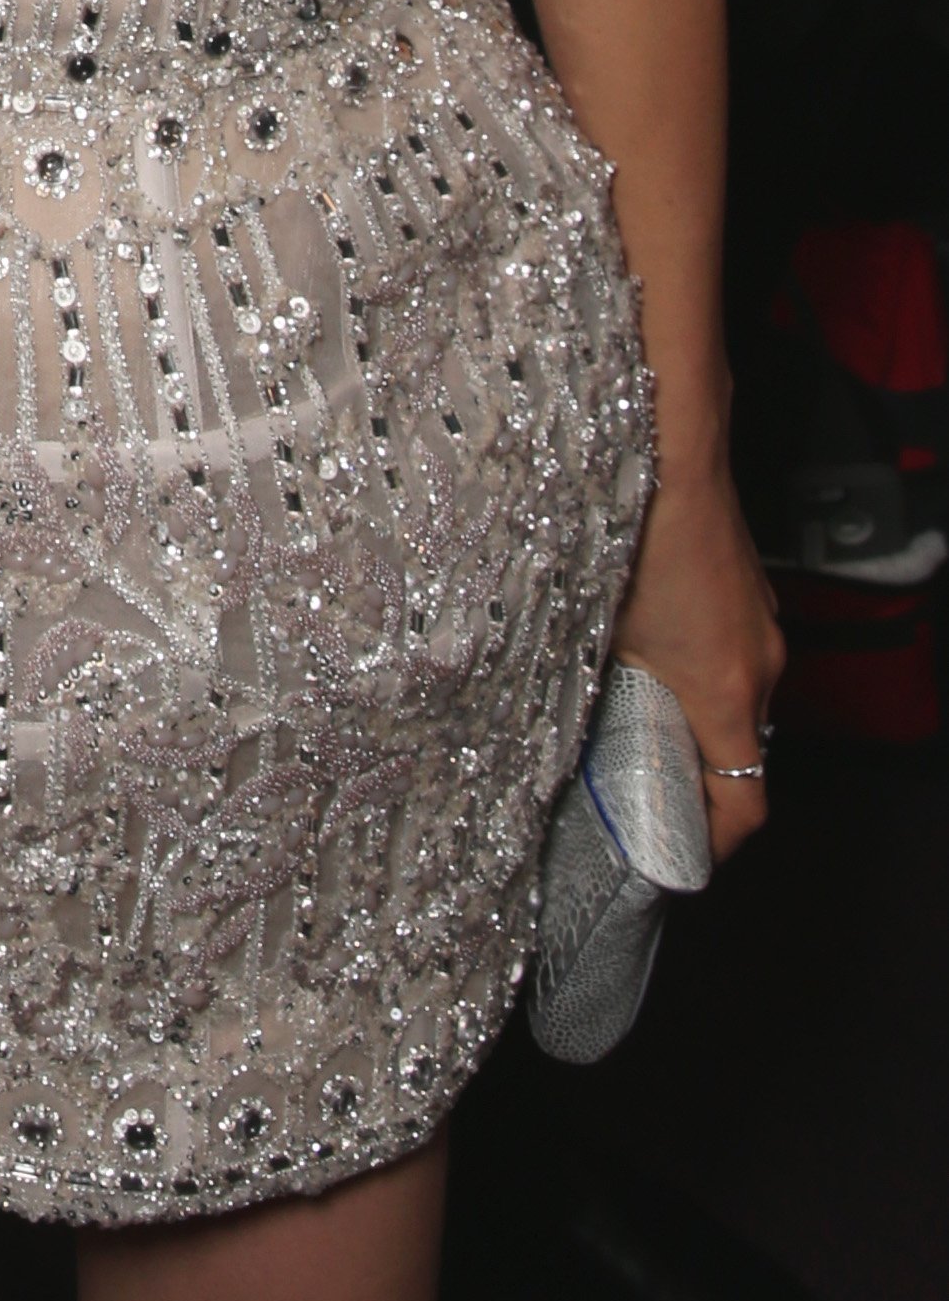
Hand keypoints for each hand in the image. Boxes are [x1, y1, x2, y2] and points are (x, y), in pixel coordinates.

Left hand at [610, 460, 783, 862]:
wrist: (670, 449)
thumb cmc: (628, 533)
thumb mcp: (592, 629)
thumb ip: (585, 689)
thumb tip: (541, 729)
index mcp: (726, 692)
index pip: (746, 804)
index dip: (712, 842)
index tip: (670, 851)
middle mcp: (760, 665)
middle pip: (740, 754)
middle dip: (691, 778)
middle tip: (633, 785)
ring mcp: (760, 624)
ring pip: (735, 700)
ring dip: (693, 718)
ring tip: (629, 715)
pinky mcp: (750, 592)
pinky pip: (736, 655)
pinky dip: (701, 673)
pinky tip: (646, 650)